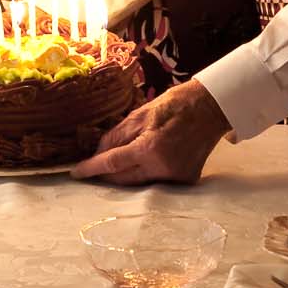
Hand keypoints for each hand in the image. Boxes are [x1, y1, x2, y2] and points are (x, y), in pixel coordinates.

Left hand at [70, 79, 231, 184]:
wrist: (211, 108)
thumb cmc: (175, 105)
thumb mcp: (140, 114)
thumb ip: (116, 136)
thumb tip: (97, 153)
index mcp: (150, 148)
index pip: (112, 164)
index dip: (91, 169)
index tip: (76, 173)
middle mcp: (163, 168)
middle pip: (123, 179)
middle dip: (106, 174)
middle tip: (94, 166)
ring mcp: (176, 177)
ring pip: (140, 183)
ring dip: (126, 174)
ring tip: (118, 161)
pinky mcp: (186, 180)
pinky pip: (157, 182)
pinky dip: (146, 173)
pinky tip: (144, 162)